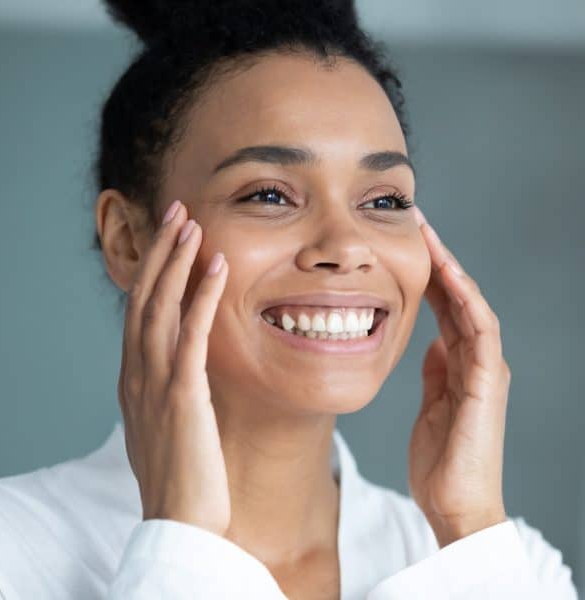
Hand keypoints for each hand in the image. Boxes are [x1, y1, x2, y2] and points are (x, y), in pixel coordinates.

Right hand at [117, 200, 230, 535]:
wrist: (179, 520)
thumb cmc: (178, 472)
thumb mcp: (163, 421)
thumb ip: (166, 388)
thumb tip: (181, 366)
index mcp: (133, 377)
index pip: (140, 311)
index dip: (153, 271)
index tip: (170, 239)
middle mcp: (137, 372)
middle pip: (145, 298)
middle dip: (161, 252)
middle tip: (178, 213)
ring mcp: (156, 382)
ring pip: (161, 307)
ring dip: (177, 262)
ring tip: (192, 224)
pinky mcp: (183, 395)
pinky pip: (192, 335)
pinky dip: (202, 297)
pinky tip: (217, 267)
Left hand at [408, 206, 509, 547]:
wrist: (455, 503)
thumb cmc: (441, 459)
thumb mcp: (431, 405)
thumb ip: (436, 371)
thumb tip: (431, 341)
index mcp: (459, 362)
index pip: (443, 305)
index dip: (424, 272)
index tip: (401, 243)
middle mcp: (476, 358)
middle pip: (456, 296)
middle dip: (435, 258)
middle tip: (412, 223)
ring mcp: (485, 367)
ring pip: (470, 304)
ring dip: (449, 267)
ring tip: (428, 234)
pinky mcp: (487, 380)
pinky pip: (479, 330)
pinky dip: (466, 300)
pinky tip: (448, 275)